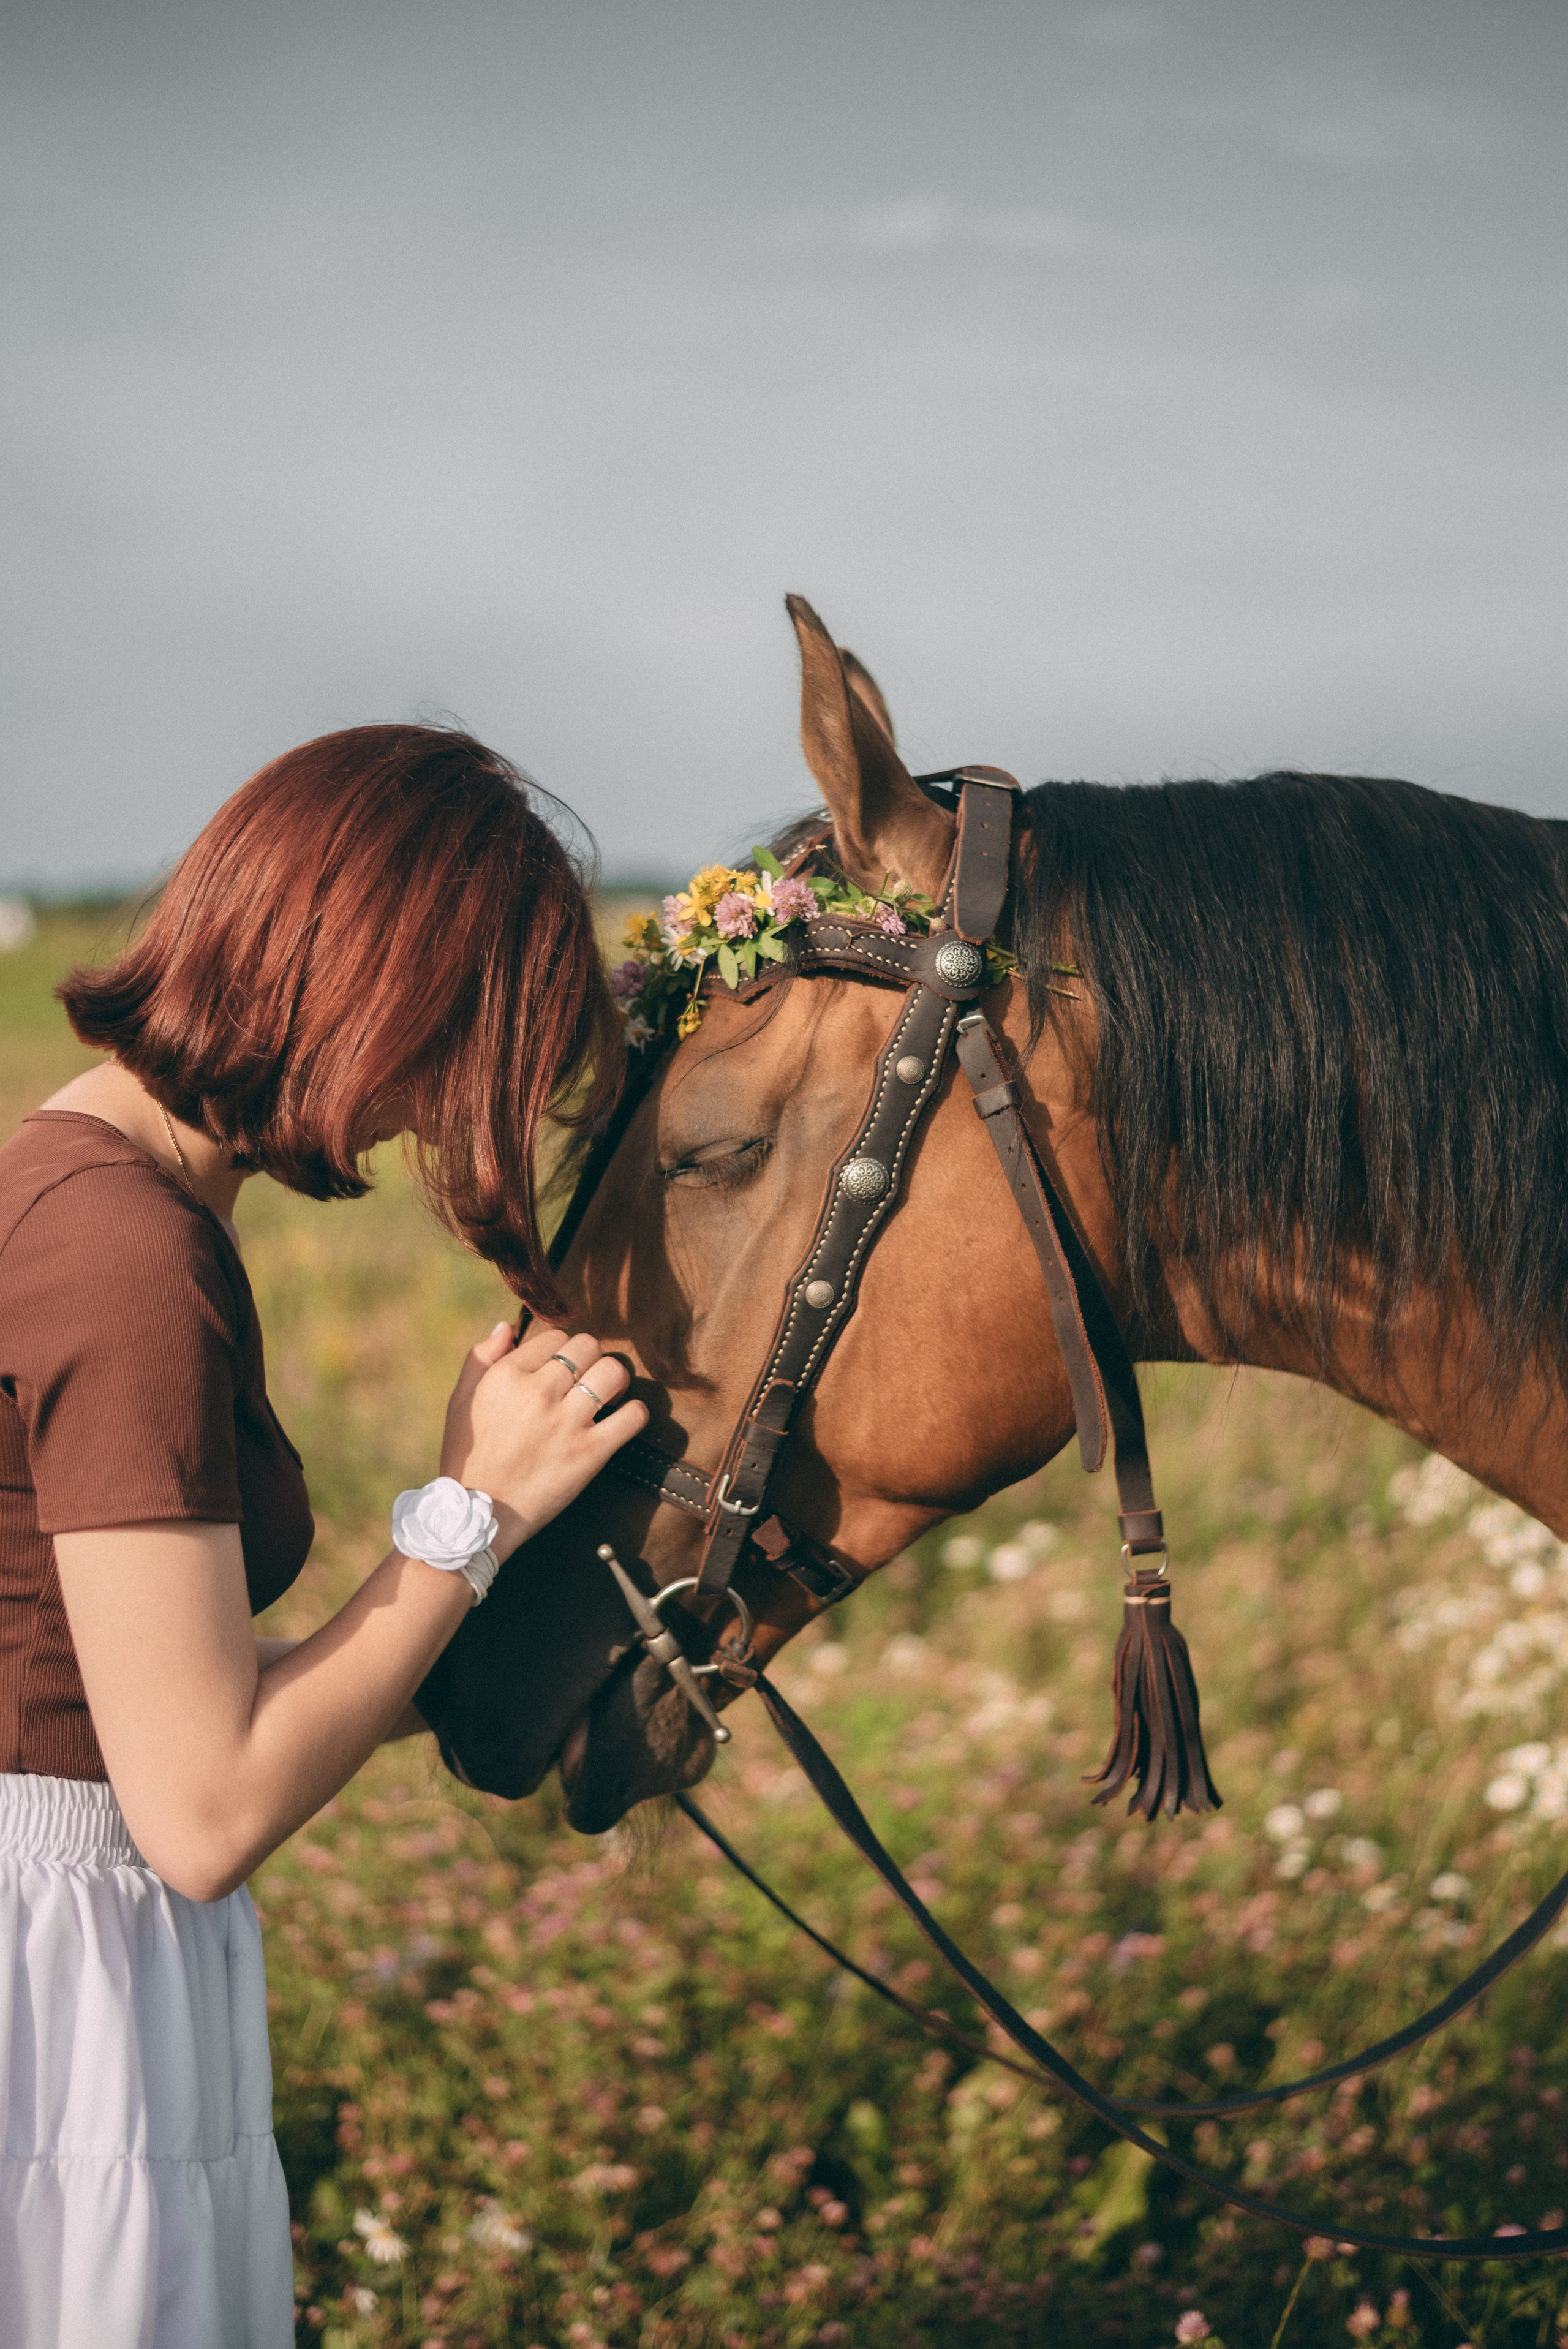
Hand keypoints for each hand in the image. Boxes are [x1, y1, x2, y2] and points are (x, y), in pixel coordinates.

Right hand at [440, 1319, 647, 1556]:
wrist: (479, 1513)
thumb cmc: (469, 1456)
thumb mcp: (460, 1401)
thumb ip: (481, 1358)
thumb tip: (507, 1326)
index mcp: (507, 1376)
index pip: (555, 1337)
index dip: (561, 1351)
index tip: (560, 1371)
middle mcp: (538, 1392)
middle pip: (588, 1346)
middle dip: (590, 1359)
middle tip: (585, 1380)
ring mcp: (567, 1422)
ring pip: (613, 1371)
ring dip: (615, 1379)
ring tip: (606, 1395)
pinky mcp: (590, 1452)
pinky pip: (633, 1415)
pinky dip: (635, 1413)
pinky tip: (621, 1419)